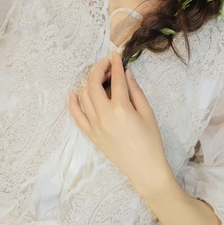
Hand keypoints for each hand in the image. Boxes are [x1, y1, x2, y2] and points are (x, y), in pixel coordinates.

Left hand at [68, 51, 173, 198]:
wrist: (145, 169)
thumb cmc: (151, 141)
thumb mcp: (147, 113)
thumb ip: (135, 91)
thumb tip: (126, 73)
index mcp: (121, 108)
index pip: (115, 79)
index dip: (115, 64)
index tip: (115, 55)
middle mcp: (104, 115)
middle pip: (94, 84)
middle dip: (99, 69)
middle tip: (107, 64)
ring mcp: (95, 126)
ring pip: (84, 96)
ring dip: (90, 83)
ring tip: (99, 77)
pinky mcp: (91, 135)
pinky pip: (76, 116)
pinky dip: (73, 103)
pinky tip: (73, 93)